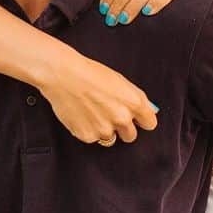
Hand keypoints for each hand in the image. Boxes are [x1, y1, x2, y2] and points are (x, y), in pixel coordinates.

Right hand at [39, 49, 158, 144]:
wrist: (63, 75)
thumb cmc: (90, 73)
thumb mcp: (120, 82)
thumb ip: (135, 99)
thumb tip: (148, 111)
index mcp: (134, 103)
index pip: (149, 123)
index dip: (141, 120)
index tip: (136, 119)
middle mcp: (122, 119)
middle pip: (131, 136)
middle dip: (123, 128)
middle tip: (109, 115)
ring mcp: (105, 129)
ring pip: (110, 138)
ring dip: (104, 129)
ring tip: (92, 112)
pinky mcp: (88, 136)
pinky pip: (92, 138)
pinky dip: (87, 130)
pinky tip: (82, 115)